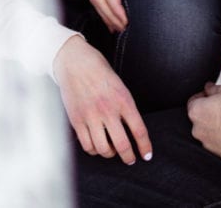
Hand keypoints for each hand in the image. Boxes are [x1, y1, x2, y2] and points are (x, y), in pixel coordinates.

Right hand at [52, 35, 151, 164]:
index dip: (145, 146)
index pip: (139, 130)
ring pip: (103, 149)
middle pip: (122, 144)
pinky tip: (97, 145)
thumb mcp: (119, 85)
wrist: (74, 62)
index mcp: (123, 100)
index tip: (147, 155)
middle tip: (130, 159)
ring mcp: (91, 116)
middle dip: (128, 157)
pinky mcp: (77, 120)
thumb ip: (125, 106)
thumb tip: (130, 128)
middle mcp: (108, 110)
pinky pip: (87, 145)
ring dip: (110, 154)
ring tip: (112, 151)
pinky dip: (93, 150)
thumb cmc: (98, 70)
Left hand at [186, 81, 220, 160]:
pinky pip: (217, 143)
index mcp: (195, 111)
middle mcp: (197, 129)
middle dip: (209, 112)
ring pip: (208, 132)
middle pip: (200, 118)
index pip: (193, 101)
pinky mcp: (218, 154)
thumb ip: (212, 89)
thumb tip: (207, 88)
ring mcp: (207, 143)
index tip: (212, 96)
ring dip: (215, 126)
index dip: (203, 97)